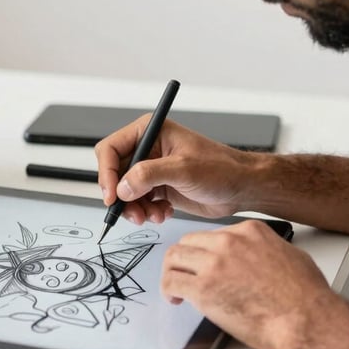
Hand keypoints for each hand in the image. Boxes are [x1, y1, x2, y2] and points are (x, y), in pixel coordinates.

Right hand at [95, 116, 263, 223]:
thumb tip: (123, 187)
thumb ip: (149, 175)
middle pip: (114, 173)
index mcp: (150, 132)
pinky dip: (146, 212)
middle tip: (132, 213)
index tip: (112, 195)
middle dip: (121, 196)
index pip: (111, 149)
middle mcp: (147, 149)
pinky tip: (164, 213)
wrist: (241, 188)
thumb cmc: (221, 168)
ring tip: (152, 216)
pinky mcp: (158, 188)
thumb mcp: (184, 169)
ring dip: (134, 208)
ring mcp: (152, 170)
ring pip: (125, 192)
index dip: (107, 172)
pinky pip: (138, 202)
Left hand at [161, 218, 333, 348]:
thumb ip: (266, 249)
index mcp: (248, 231)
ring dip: (172, 271)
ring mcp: (214, 263)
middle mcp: (227, 241)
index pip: (213, 234)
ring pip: (174, 257)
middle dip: (186, 259)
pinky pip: (172, 282)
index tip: (205, 264)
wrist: (306, 318)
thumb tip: (260, 257)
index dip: (207, 252)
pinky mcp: (204, 288)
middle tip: (186, 274)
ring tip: (175, 285)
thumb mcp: (289, 254)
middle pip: (189, 241)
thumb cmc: (305, 294)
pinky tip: (174, 299)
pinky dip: (168, 290)